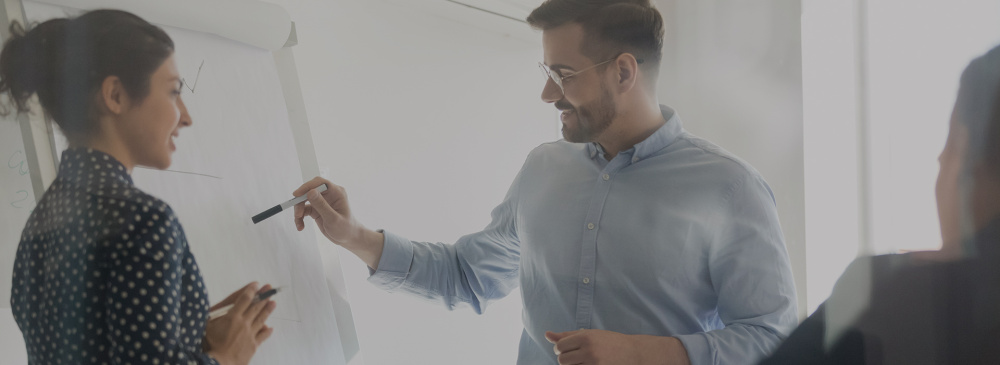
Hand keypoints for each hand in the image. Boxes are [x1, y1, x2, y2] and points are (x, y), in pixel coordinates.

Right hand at [204, 282, 275, 364]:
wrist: (219, 362)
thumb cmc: (210, 344)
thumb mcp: (208, 325)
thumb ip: (217, 314)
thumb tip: (224, 306)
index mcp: (232, 316)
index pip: (244, 299)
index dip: (251, 291)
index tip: (256, 285)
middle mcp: (243, 323)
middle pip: (255, 307)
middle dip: (263, 296)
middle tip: (270, 288)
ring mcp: (250, 334)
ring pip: (261, 319)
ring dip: (267, 310)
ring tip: (274, 303)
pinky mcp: (253, 345)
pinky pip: (262, 336)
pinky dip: (267, 331)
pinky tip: (270, 328)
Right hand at [293, 176, 383, 267]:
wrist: (348, 238)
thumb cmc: (346, 228)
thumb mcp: (333, 219)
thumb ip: (322, 205)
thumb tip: (310, 192)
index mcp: (337, 192)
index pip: (320, 182)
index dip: (307, 186)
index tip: (297, 194)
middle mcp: (329, 194)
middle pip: (309, 191)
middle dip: (300, 201)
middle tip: (298, 214)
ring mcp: (322, 202)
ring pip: (304, 201)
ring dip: (299, 211)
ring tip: (299, 223)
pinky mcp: (317, 209)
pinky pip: (304, 210)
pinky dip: (300, 217)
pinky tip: (301, 226)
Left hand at [545, 329, 689, 364]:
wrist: (633, 352)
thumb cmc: (609, 342)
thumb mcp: (589, 334)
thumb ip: (567, 335)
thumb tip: (546, 334)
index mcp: (585, 337)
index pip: (559, 346)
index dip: (561, 349)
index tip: (569, 349)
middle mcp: (589, 350)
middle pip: (562, 360)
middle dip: (566, 359)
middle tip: (577, 356)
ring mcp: (594, 363)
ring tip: (585, 360)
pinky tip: (589, 364)